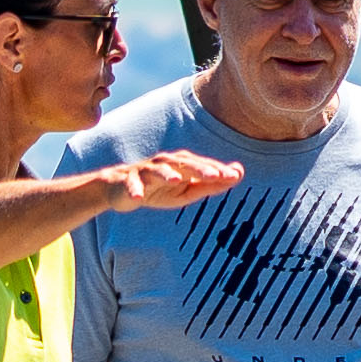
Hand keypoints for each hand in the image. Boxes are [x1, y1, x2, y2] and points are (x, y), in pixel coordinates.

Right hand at [93, 148, 244, 219]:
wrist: (122, 190)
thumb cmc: (160, 190)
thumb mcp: (187, 191)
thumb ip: (211, 185)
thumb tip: (237, 175)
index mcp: (182, 165)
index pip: (203, 166)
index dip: (218, 171)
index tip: (235, 176)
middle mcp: (166, 163)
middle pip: (184, 165)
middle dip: (199, 169)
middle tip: (215, 176)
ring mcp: (146, 170)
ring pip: (157, 170)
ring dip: (166, 174)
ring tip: (176, 180)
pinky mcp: (128, 180)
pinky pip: (131, 185)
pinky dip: (134, 190)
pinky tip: (138, 198)